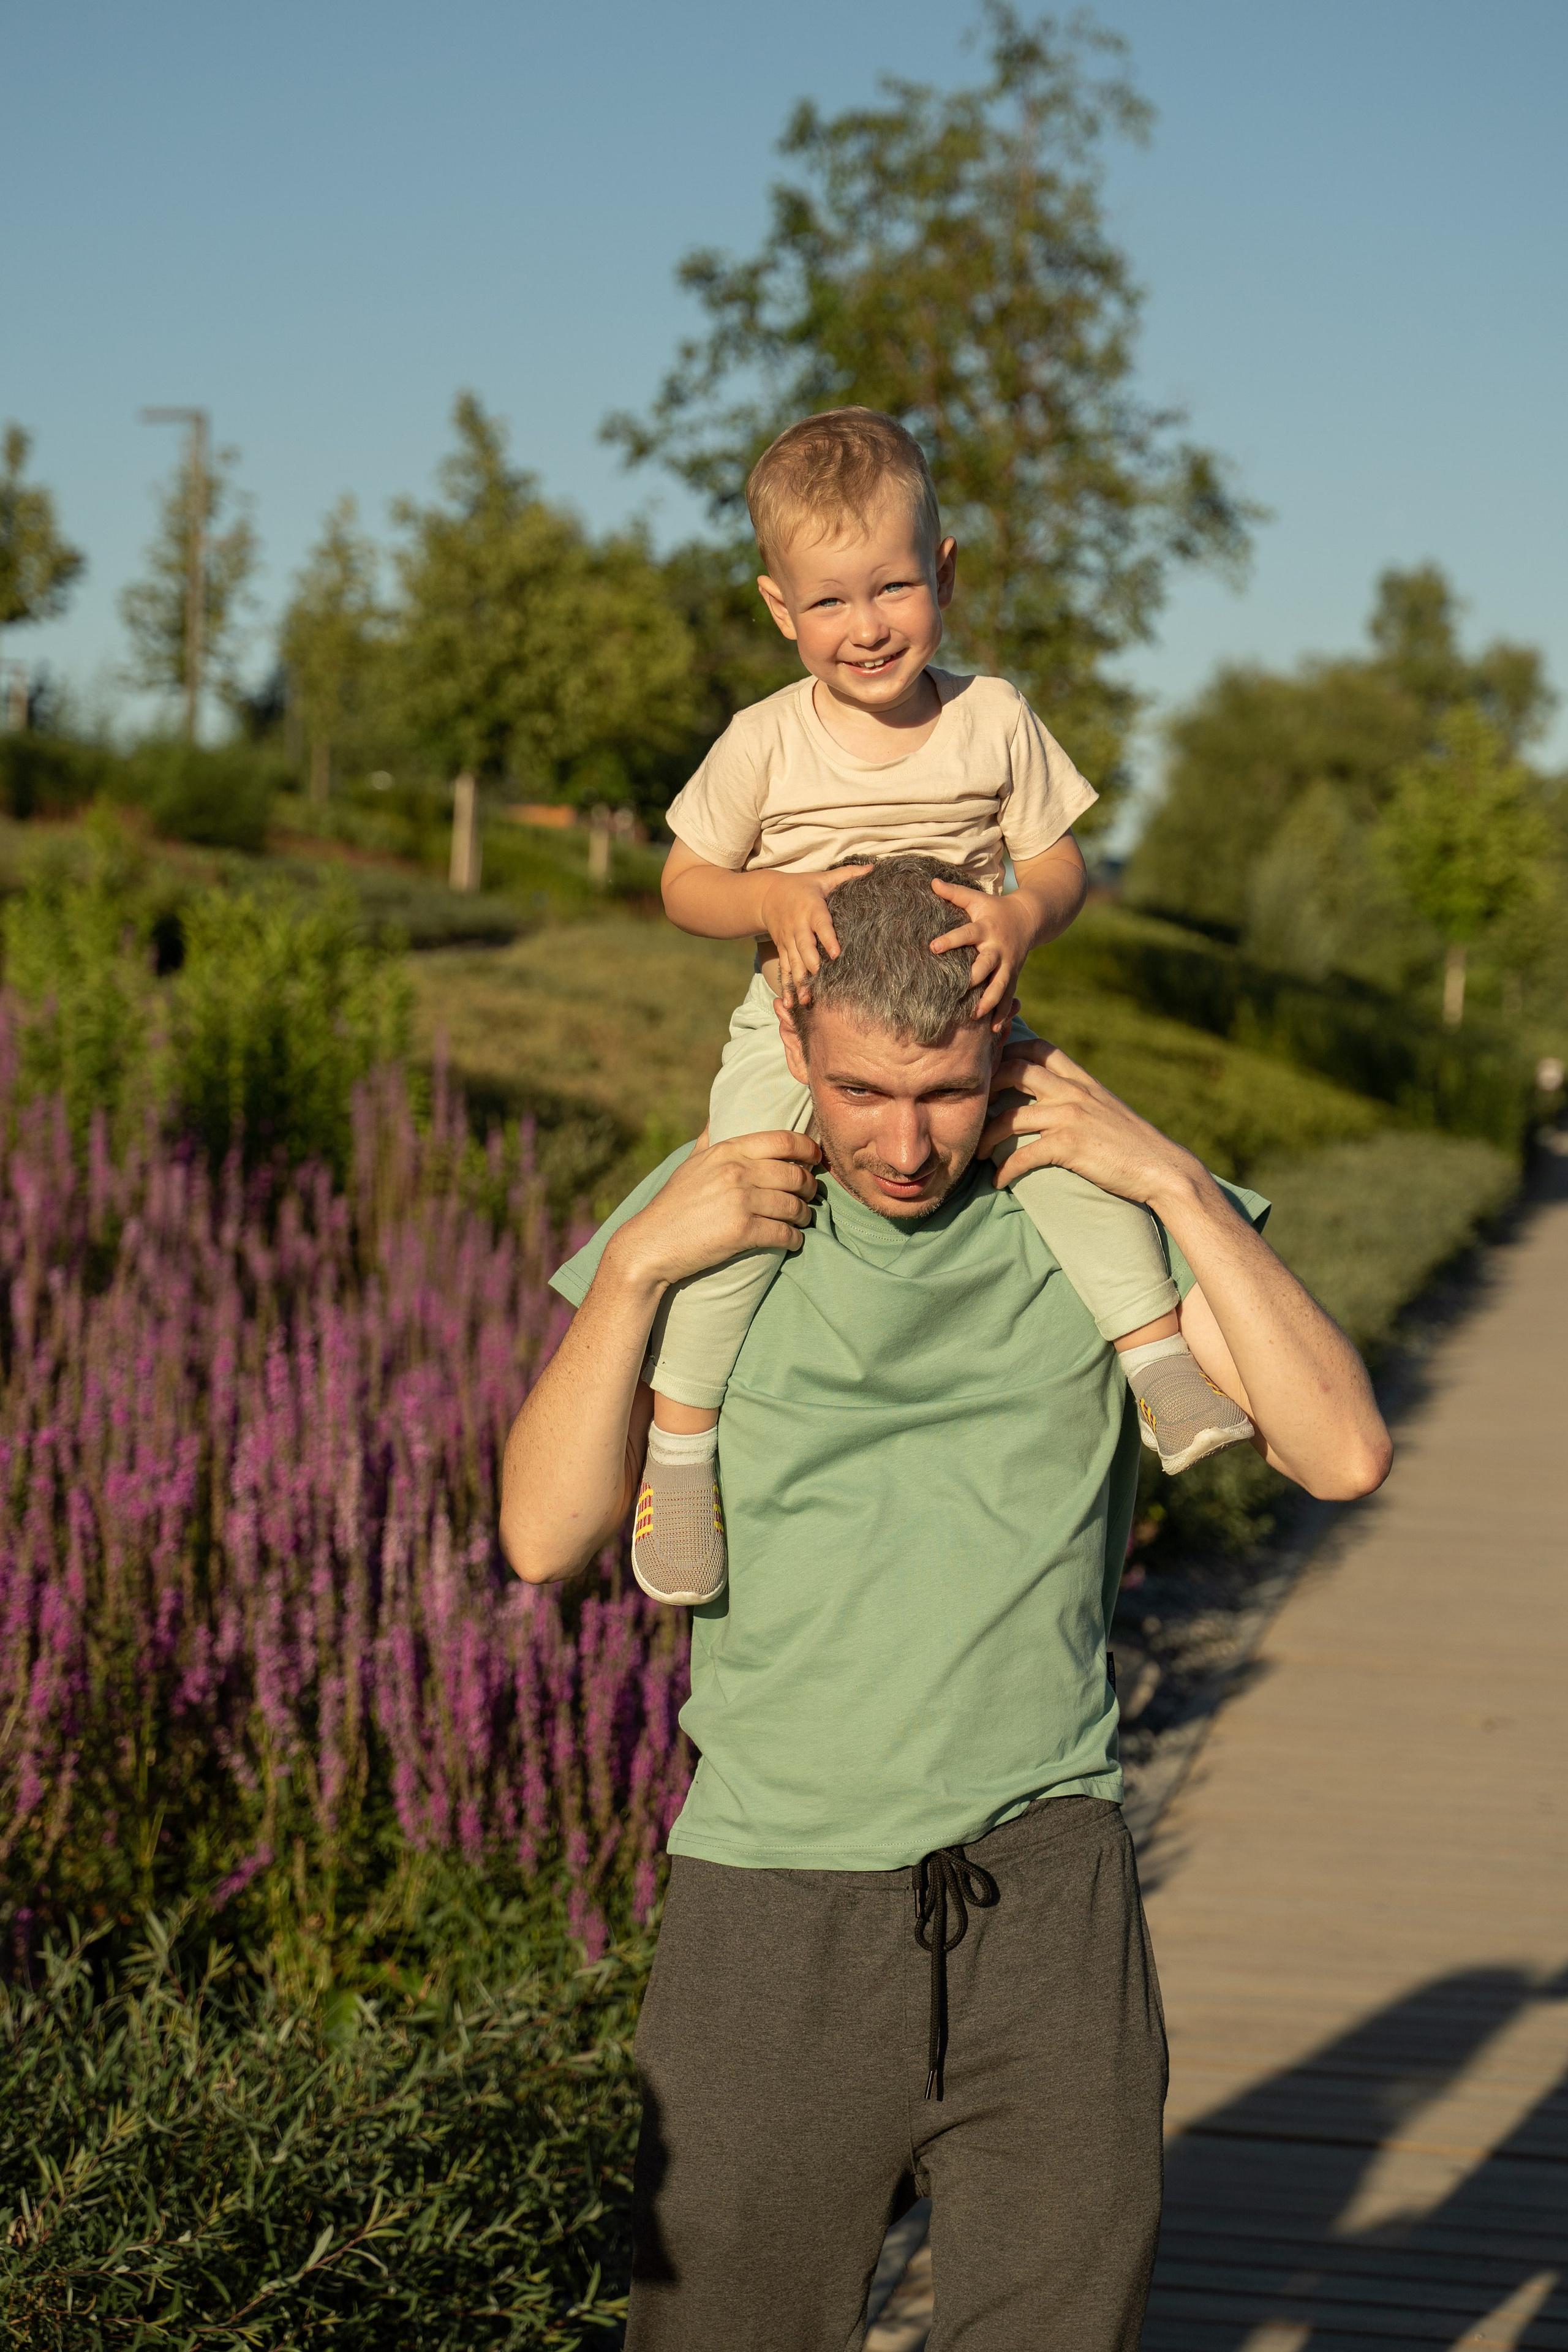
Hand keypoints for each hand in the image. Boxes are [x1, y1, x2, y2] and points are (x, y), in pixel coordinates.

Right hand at [610, 1130, 821, 1290]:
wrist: (651, 1243)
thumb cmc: (673, 1203)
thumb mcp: (690, 1162)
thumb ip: (709, 1138)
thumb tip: (717, 1114)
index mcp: (727, 1150)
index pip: (783, 1140)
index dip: (808, 1148)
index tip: (816, 1158)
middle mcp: (737, 1171)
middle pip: (795, 1174)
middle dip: (810, 1186)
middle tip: (811, 1194)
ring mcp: (740, 1201)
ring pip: (793, 1205)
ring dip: (804, 1214)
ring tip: (803, 1218)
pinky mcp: (742, 1231)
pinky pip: (783, 1233)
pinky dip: (794, 1238)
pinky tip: (793, 1240)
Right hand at [757, 866, 873, 1006]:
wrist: (766, 895)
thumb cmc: (802, 886)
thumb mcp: (822, 878)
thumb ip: (848, 875)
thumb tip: (874, 868)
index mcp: (810, 908)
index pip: (820, 924)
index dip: (827, 938)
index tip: (836, 953)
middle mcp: (797, 926)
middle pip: (804, 947)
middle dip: (811, 963)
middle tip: (819, 977)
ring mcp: (788, 941)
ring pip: (793, 963)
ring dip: (799, 981)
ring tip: (806, 999)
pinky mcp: (782, 950)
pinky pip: (784, 970)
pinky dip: (787, 987)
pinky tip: (791, 1003)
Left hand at [929, 878, 1039, 1026]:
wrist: (1030, 918)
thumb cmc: (995, 908)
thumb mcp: (976, 898)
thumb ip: (954, 893)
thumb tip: (930, 881)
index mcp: (986, 928)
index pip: (966, 934)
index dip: (950, 940)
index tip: (932, 947)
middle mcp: (997, 949)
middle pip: (986, 965)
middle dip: (975, 977)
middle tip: (960, 989)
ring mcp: (1008, 965)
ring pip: (999, 985)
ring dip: (989, 1001)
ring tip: (975, 1016)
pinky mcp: (1013, 976)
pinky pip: (1008, 997)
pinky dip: (1002, 1013)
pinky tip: (994, 1030)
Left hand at [979, 1038, 1202, 1210]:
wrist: (1161, 1168)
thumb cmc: (1132, 1144)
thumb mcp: (1106, 1108)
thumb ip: (1080, 1097)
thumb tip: (1053, 1097)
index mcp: (1083, 1080)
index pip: (1039, 1048)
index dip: (1009, 1050)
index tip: (990, 1067)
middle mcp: (1075, 1092)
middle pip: (1016, 1070)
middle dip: (987, 1086)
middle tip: (974, 1108)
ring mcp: (1071, 1116)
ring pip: (1010, 1117)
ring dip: (987, 1137)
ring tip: (977, 1153)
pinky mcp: (1069, 1146)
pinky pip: (1023, 1155)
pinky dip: (1005, 1170)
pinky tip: (998, 1180)